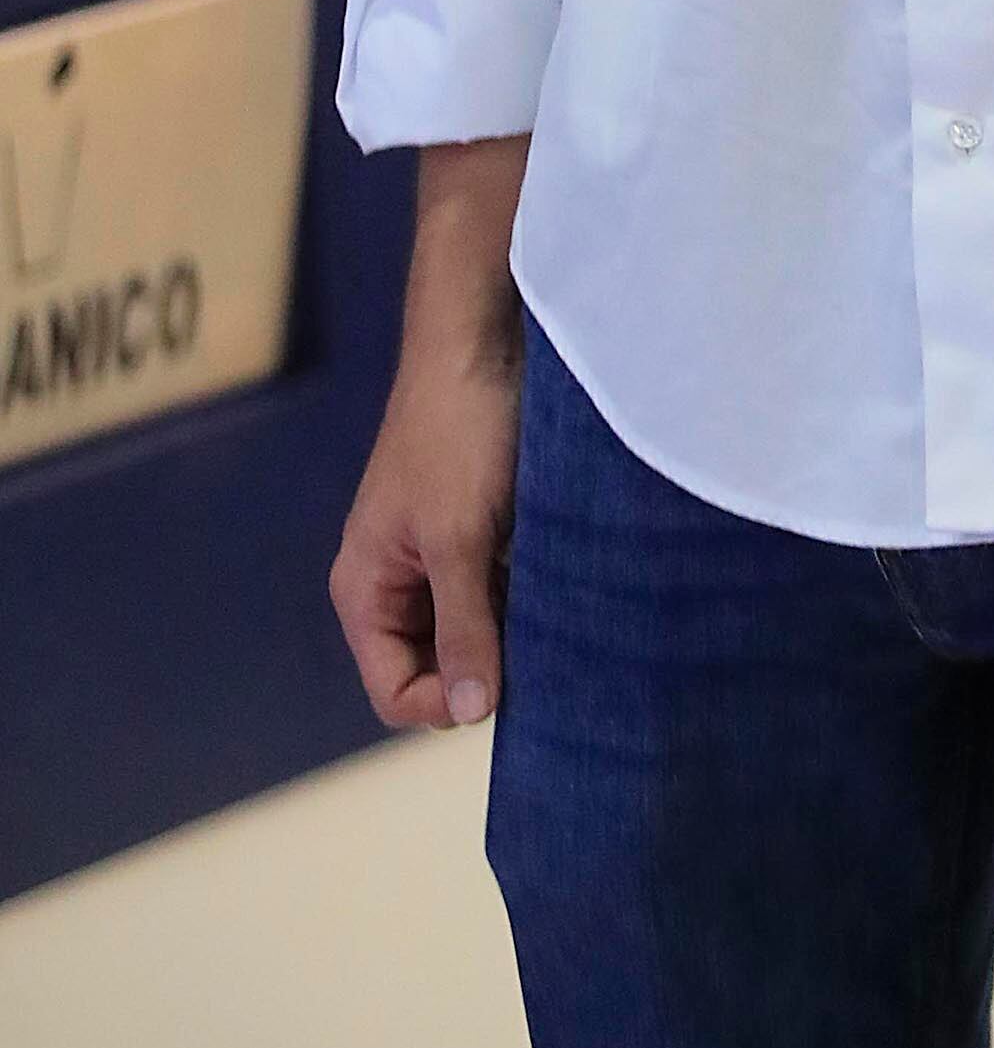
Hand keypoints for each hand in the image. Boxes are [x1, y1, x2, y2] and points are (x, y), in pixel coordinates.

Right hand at [328, 142, 527, 730]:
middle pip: (439, 664)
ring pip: (480, 625)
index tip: (506, 677)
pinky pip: (505, 585)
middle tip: (548, 647)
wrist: (484, 337)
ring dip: (518, 626)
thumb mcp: (458, 537)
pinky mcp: (485, 526)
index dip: (446, 700)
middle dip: (489, 663)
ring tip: (564, 611)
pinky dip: (533, 591)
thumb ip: (463, 625)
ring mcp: (443, 553)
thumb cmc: (457, 432)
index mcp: (367, 587)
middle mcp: (399, 578)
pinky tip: (572, 581)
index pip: (396, 690)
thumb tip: (474, 711)